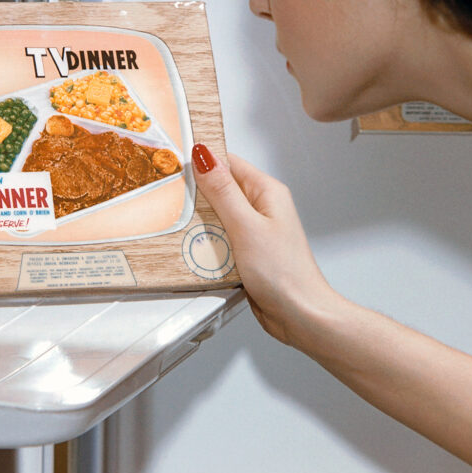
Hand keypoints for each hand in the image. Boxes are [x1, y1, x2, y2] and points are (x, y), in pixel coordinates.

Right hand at [191, 143, 338, 346]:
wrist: (299, 315)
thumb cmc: (285, 274)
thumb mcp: (246, 226)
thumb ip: (223, 192)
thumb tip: (205, 157)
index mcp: (266, 192)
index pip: (229, 162)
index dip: (202, 160)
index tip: (176, 162)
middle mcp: (261, 207)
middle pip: (219, 188)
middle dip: (196, 194)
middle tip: (172, 198)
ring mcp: (253, 230)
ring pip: (216, 215)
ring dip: (199, 221)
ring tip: (180, 224)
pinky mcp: (246, 251)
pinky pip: (219, 237)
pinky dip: (205, 241)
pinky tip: (194, 247)